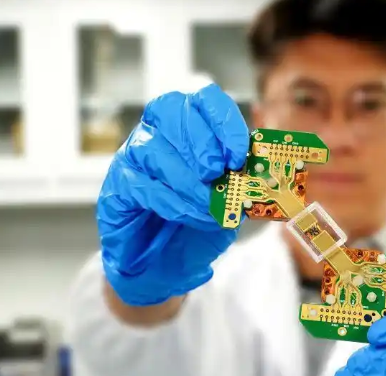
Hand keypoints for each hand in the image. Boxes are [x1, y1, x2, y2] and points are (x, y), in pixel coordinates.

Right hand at [97, 83, 248, 305]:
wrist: (164, 266)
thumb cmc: (197, 226)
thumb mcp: (232, 201)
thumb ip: (246, 182)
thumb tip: (269, 172)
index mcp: (189, 127)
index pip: (202, 99)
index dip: (222, 119)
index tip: (240, 152)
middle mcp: (156, 133)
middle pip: (170, 110)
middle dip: (202, 143)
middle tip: (220, 173)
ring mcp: (131, 157)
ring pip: (154, 149)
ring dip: (189, 180)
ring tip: (210, 206)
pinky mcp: (116, 187)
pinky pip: (141, 184)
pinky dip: (172, 201)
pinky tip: (191, 215)